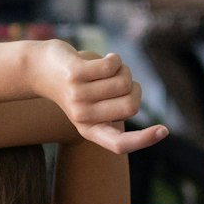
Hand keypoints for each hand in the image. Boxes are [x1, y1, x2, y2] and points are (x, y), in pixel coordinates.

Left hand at [29, 44, 168, 153]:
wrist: (38, 68)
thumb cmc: (74, 86)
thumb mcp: (91, 104)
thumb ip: (113, 107)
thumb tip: (134, 106)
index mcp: (89, 130)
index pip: (120, 145)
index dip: (144, 140)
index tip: (164, 130)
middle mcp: (83, 117)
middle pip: (131, 105)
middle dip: (134, 87)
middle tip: (119, 79)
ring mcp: (78, 96)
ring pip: (123, 82)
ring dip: (123, 69)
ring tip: (108, 67)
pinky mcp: (75, 75)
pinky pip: (112, 65)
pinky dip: (115, 59)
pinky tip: (107, 58)